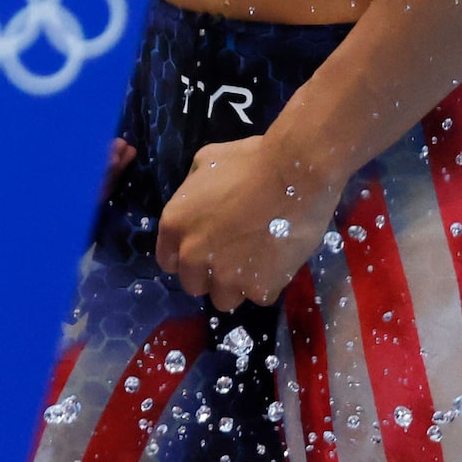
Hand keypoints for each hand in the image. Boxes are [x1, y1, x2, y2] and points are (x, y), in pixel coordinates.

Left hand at [156, 131, 337, 310]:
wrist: (294, 175)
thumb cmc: (250, 162)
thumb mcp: (206, 163)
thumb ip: (192, 189)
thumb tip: (197, 201)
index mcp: (173, 225)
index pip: (168, 260)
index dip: (186, 256)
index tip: (204, 251)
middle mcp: (192, 255)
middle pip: (193, 283)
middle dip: (209, 274)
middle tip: (233, 257)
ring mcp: (225, 276)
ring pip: (224, 298)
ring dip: (237, 285)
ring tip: (256, 263)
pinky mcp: (257, 288)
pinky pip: (258, 296)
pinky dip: (267, 284)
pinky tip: (277, 261)